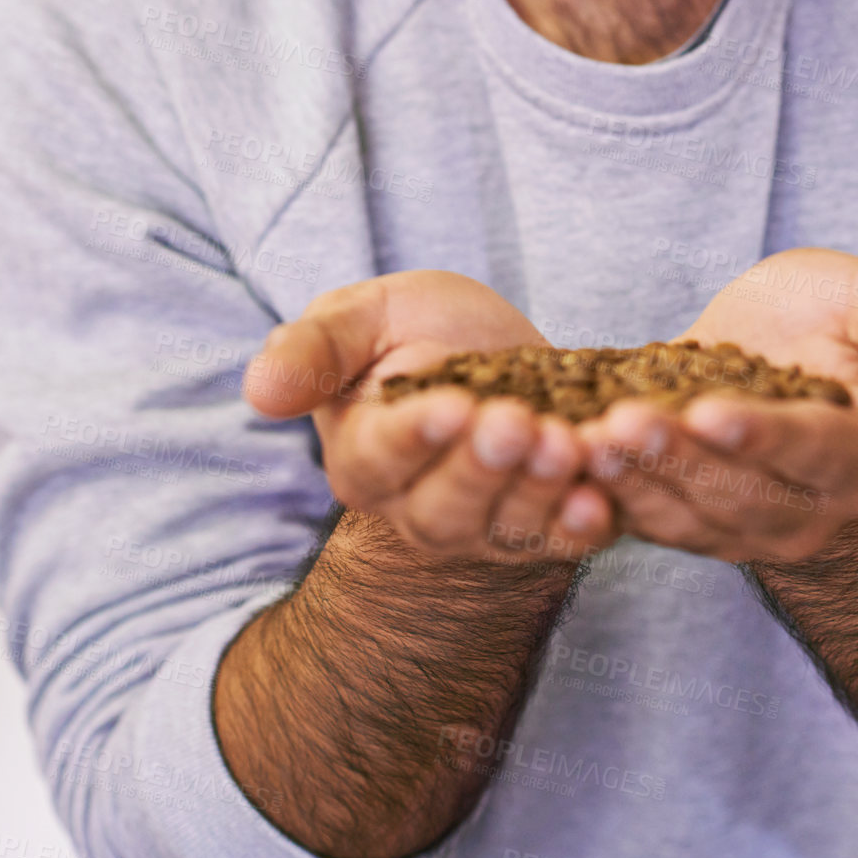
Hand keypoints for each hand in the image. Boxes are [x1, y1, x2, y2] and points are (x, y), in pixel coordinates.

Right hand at [243, 270, 617, 564]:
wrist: (489, 351)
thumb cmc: (408, 332)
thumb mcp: (359, 318)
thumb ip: (312, 350)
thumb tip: (257, 391)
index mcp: (364, 457)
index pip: (383, 457)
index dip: (416, 436)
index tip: (450, 404)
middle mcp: (418, 509)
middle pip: (446, 507)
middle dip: (484, 466)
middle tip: (516, 423)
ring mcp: (485, 526)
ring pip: (508, 525)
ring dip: (539, 490)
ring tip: (564, 443)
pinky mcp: (545, 527)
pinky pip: (563, 539)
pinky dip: (582, 527)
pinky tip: (601, 502)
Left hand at [570, 248, 857, 563]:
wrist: (779, 343)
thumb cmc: (840, 316)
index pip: (812, 453)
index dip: (762, 435)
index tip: (710, 411)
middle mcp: (809, 513)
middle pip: (739, 493)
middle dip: (678, 458)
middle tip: (623, 422)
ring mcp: (743, 529)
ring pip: (684, 513)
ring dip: (632, 479)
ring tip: (587, 438)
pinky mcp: (687, 523)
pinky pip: (643, 518)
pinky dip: (603, 492)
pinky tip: (565, 456)